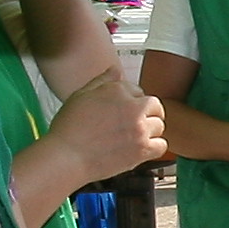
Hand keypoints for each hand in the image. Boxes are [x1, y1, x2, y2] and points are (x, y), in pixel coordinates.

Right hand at [38, 69, 161, 186]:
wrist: (67, 156)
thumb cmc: (69, 129)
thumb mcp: (81, 95)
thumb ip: (102, 81)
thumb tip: (115, 70)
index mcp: (118, 90)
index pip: (137, 90)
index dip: (131, 100)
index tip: (124, 110)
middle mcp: (132, 107)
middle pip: (154, 106)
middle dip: (147, 112)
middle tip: (136, 122)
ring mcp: (139, 129)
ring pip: (159, 125)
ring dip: (150, 130)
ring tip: (135, 137)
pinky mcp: (142, 150)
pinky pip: (161, 146)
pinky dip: (154, 147)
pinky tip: (142, 148)